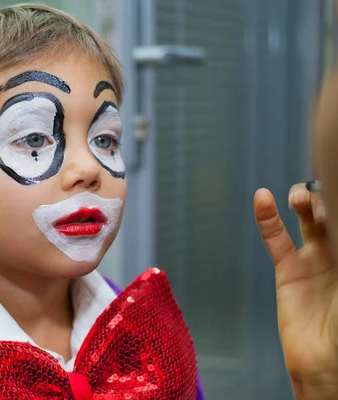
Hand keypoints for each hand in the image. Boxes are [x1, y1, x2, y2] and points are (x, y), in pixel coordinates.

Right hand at [255, 184, 337, 398]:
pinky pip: (276, 238)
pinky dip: (267, 218)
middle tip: (324, 191)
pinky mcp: (289, 269)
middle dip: (327, 198)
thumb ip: (335, 252)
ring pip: (308, 220)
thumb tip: (329, 221)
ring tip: (301, 196)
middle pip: (332, 213)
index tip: (335, 183)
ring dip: (304, 203)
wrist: (325, 361)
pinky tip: (262, 198)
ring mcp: (315, 259)